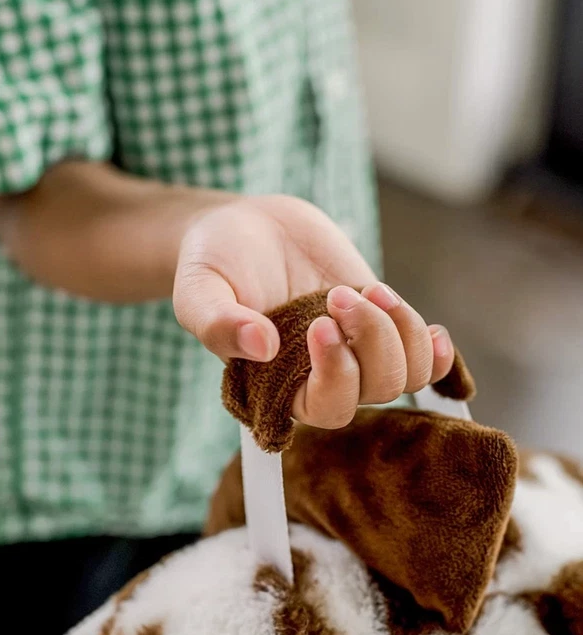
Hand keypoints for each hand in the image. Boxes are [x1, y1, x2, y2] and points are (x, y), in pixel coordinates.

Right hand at [173, 194, 453, 427]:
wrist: (243, 225)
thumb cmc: (213, 262)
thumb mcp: (198, 290)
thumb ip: (217, 323)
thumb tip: (261, 347)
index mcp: (278, 384)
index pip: (324, 409)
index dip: (336, 376)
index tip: (319, 323)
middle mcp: (321, 376)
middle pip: (376, 391)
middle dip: (372, 341)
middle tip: (338, 295)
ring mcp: (357, 351)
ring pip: (407, 374)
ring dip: (401, 332)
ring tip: (370, 290)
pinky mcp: (380, 323)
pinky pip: (425, 358)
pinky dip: (436, 350)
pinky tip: (434, 329)